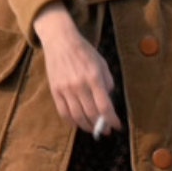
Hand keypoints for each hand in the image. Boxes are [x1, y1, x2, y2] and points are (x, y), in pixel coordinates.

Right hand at [33, 1, 121, 135]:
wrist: (60, 40)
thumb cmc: (84, 51)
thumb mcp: (102, 62)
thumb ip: (108, 81)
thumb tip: (108, 101)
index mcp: (93, 77)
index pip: (104, 106)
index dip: (112, 120)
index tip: (117, 126)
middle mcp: (79, 84)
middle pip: (91, 114)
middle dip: (101, 126)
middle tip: (106, 130)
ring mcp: (65, 88)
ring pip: (77, 116)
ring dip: (87, 127)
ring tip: (94, 129)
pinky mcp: (54, 90)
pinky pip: (63, 112)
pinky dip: (72, 122)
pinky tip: (78, 123)